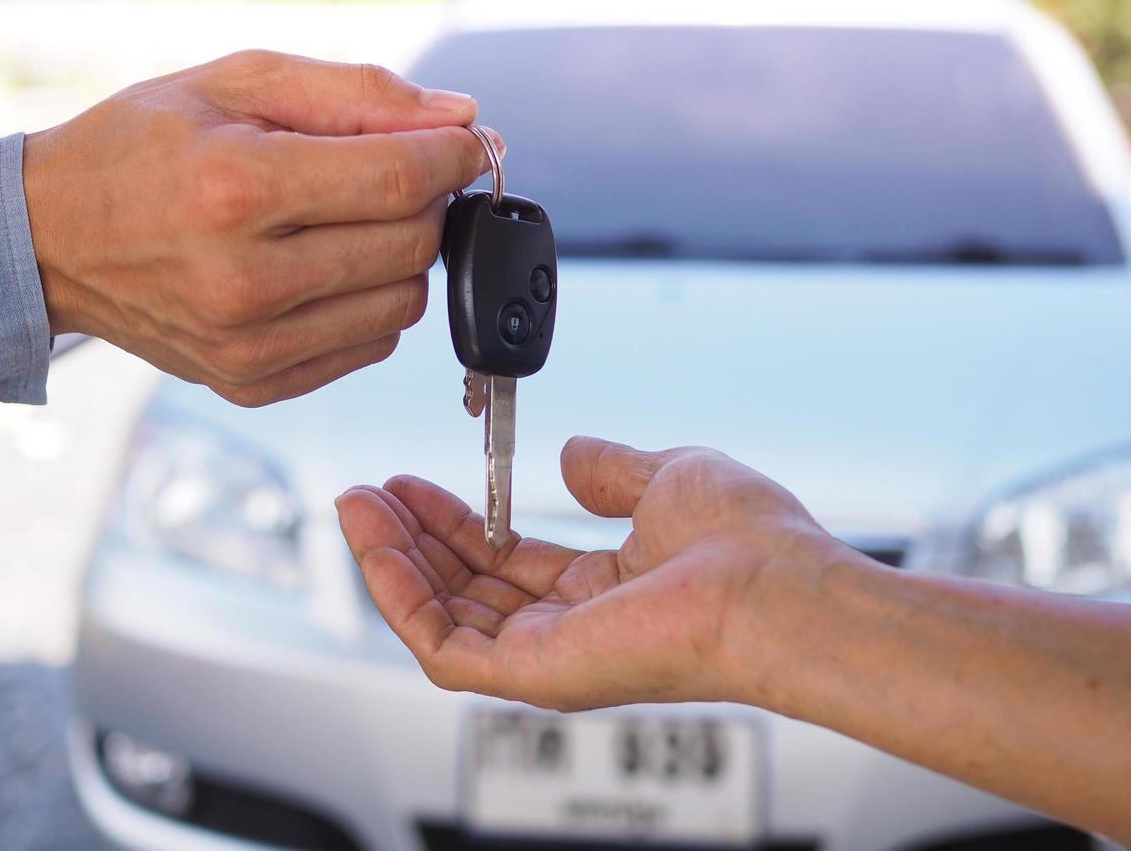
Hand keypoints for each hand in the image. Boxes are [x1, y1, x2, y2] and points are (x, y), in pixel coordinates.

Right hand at [22, 50, 498, 405]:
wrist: (49, 239)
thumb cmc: (141, 146)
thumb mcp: (235, 82)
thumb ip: (354, 93)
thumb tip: (463, 119)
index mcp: (236, 190)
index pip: (400, 181)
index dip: (453, 155)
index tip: (463, 139)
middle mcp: (244, 281)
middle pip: (412, 246)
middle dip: (426, 199)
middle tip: (394, 169)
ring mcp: (248, 346)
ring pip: (403, 304)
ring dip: (401, 255)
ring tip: (349, 217)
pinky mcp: (251, 384)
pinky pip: (368, 346)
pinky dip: (367, 301)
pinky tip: (322, 265)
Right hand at [336, 435, 852, 710]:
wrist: (772, 587)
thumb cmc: (746, 542)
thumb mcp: (666, 477)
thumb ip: (610, 470)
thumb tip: (570, 455)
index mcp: (607, 589)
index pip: (507, 560)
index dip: (456, 520)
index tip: (414, 483)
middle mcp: (574, 629)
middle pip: (465, 589)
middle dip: (410, 539)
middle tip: (369, 493)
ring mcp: (551, 656)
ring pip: (442, 619)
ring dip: (392, 562)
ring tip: (358, 508)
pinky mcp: (533, 675)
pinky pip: (442, 647)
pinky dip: (400, 598)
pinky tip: (377, 547)